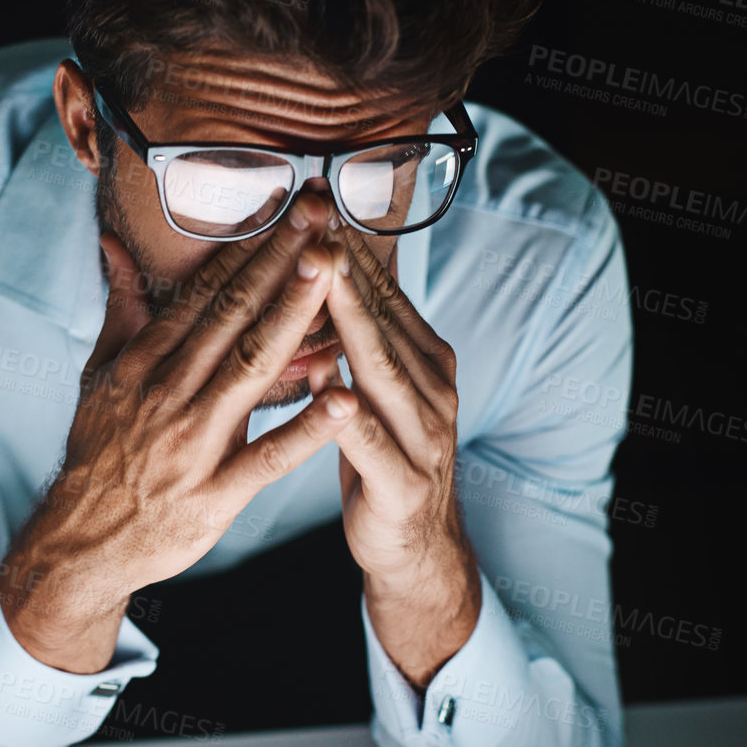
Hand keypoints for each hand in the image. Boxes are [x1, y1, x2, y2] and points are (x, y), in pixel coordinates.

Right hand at [2, 198, 358, 671]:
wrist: (80, 543)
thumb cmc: (99, 453)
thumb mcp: (97, 374)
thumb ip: (121, 306)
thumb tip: (113, 242)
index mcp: (143, 361)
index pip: (204, 293)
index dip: (250, 246)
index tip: (290, 206)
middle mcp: (167, 392)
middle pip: (233, 315)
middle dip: (280, 260)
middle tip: (322, 214)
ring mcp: (192, 443)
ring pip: (252, 368)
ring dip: (295, 316)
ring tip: (334, 272)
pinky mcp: (215, 494)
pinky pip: (268, 456)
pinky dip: (306, 427)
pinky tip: (347, 398)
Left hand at [307, 231, 480, 686]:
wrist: (413, 547)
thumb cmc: (379, 454)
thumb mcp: (373, 386)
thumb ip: (356, 333)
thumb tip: (327, 265)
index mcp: (423, 357)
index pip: (382, 291)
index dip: (348, 246)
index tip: (313, 199)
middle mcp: (432, 386)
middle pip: (382, 319)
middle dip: (347, 269)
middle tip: (316, 219)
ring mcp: (425, 435)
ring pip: (382, 370)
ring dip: (354, 324)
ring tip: (326, 282)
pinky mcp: (406, 483)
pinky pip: (374, 444)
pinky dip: (351, 416)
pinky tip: (330, 388)